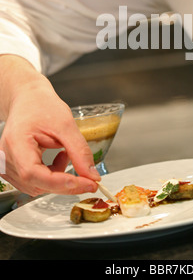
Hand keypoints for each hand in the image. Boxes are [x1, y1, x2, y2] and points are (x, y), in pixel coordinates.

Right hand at [0, 78, 99, 196]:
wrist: (28, 99)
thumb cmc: (41, 105)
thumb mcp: (66, 125)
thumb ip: (79, 151)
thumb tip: (91, 176)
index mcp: (16, 144)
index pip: (34, 174)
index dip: (61, 183)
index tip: (86, 183)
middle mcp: (6, 158)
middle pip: (37, 184)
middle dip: (66, 183)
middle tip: (89, 177)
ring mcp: (8, 165)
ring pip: (38, 186)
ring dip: (58, 177)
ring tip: (66, 153)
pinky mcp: (14, 168)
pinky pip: (35, 181)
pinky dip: (52, 175)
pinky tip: (58, 157)